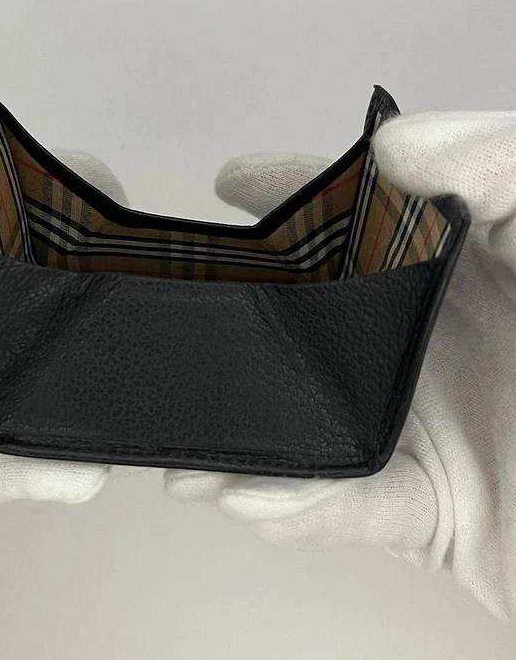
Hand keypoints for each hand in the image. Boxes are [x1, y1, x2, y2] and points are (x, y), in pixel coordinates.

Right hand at [165, 110, 515, 619]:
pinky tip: (246, 496)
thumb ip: (502, 159)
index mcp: (478, 260)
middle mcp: (446, 338)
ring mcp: (437, 425)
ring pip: (315, 424)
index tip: (235, 181)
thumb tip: (395, 146)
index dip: (298, 192)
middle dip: (243, 317)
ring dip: (245, 436)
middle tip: (176, 310)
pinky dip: (298, 509)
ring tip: (185, 439)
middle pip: (321, 318)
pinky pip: (354, 511)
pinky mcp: (442, 514)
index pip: (371, 213)